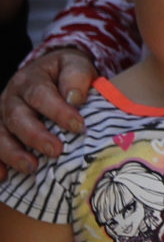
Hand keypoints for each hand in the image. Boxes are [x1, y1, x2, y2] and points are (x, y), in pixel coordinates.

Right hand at [0, 49, 91, 171]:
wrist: (48, 71)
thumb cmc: (65, 73)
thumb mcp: (75, 65)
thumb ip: (77, 77)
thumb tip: (76, 98)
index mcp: (32, 79)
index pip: (41, 95)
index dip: (58, 111)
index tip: (78, 126)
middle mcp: (12, 97)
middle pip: (17, 117)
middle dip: (35, 136)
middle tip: (55, 151)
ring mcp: (2, 114)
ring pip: (0, 134)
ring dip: (13, 153)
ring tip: (31, 168)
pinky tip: (4, 176)